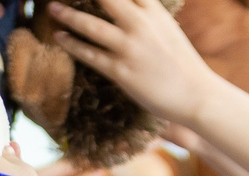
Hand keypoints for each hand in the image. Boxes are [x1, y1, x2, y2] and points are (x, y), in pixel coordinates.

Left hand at [45, 0, 220, 128]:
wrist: (196, 94)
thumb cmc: (181, 63)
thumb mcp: (166, 29)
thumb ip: (146, 16)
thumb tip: (130, 8)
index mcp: (154, 11)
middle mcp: (141, 25)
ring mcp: (130, 48)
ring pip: (91, 26)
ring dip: (68, 15)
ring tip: (52, 9)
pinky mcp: (122, 71)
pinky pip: (90, 54)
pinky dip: (72, 44)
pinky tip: (60, 37)